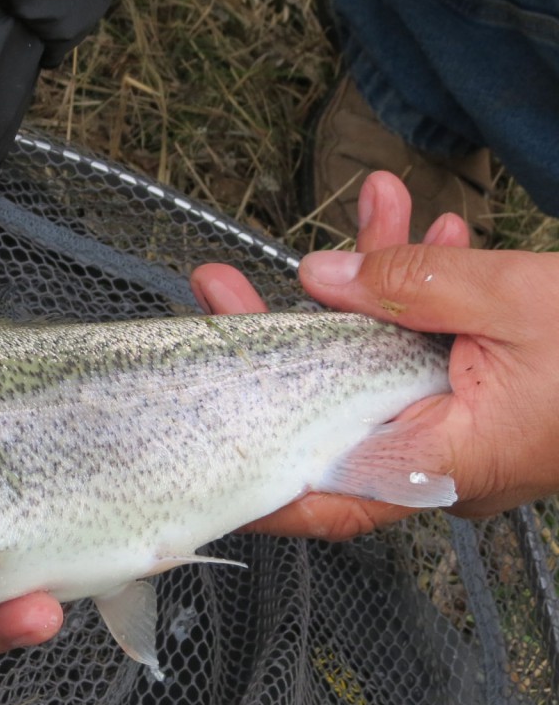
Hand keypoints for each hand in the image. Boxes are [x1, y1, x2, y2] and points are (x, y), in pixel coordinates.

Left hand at [193, 170, 558, 537]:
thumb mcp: (515, 301)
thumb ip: (412, 284)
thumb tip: (322, 275)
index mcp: (444, 460)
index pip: (319, 492)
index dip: (249, 476)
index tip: (190, 443)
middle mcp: (438, 455)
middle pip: (325, 407)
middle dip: (279, 335)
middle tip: (223, 289)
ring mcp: (455, 424)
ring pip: (377, 360)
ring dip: (367, 284)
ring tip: (365, 212)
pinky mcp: (475, 391)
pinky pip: (426, 344)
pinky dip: (421, 289)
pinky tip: (421, 231)